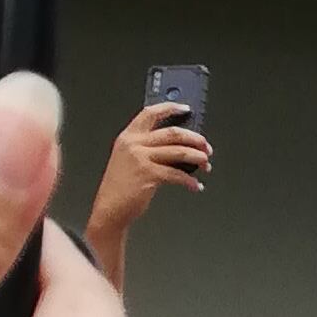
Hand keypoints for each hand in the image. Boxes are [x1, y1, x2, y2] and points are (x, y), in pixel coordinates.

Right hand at [83, 101, 208, 279]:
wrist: (110, 208)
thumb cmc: (122, 185)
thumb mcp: (130, 159)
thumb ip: (149, 147)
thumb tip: (181, 145)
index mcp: (128, 136)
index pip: (150, 114)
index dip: (170, 108)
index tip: (187, 109)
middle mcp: (133, 144)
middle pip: (172, 132)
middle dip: (195, 139)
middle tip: (206, 147)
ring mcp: (140, 158)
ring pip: (179, 152)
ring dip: (198, 158)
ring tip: (206, 164)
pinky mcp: (148, 174)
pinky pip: (178, 175)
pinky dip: (191, 182)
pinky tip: (196, 186)